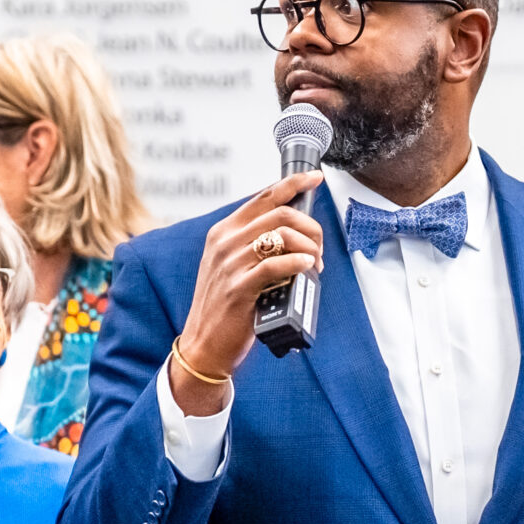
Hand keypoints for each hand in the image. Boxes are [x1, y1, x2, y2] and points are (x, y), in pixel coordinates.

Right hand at [167, 173, 325, 413]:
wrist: (204, 345)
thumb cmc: (225, 307)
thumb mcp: (233, 266)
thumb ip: (255, 245)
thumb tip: (294, 231)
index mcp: (223, 232)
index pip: (264, 197)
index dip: (294, 183)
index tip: (315, 179)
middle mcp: (225, 242)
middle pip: (280, 213)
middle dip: (311, 227)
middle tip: (319, 249)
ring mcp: (230, 264)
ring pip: (282, 235)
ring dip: (309, 248)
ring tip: (315, 265)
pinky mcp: (239, 287)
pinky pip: (276, 264)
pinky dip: (298, 262)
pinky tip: (306, 266)